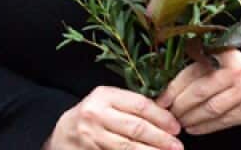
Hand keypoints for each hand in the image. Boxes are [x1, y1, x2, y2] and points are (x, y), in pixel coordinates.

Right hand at [44, 86, 182, 149]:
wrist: (62, 134)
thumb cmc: (91, 117)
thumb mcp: (107, 103)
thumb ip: (130, 106)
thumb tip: (166, 116)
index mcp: (103, 95)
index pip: (139, 105)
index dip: (161, 117)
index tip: (176, 127)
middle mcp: (95, 114)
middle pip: (136, 128)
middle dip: (161, 138)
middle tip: (177, 146)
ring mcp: (90, 136)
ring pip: (128, 147)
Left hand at [155, 48, 240, 134]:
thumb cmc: (239, 77)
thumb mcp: (223, 64)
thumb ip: (201, 69)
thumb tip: (167, 91)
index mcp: (225, 54)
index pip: (193, 70)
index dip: (174, 87)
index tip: (161, 99)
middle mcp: (237, 71)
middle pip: (200, 90)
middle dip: (180, 105)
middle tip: (169, 113)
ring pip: (210, 108)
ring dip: (191, 118)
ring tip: (180, 122)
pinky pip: (222, 121)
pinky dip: (204, 127)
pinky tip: (193, 129)